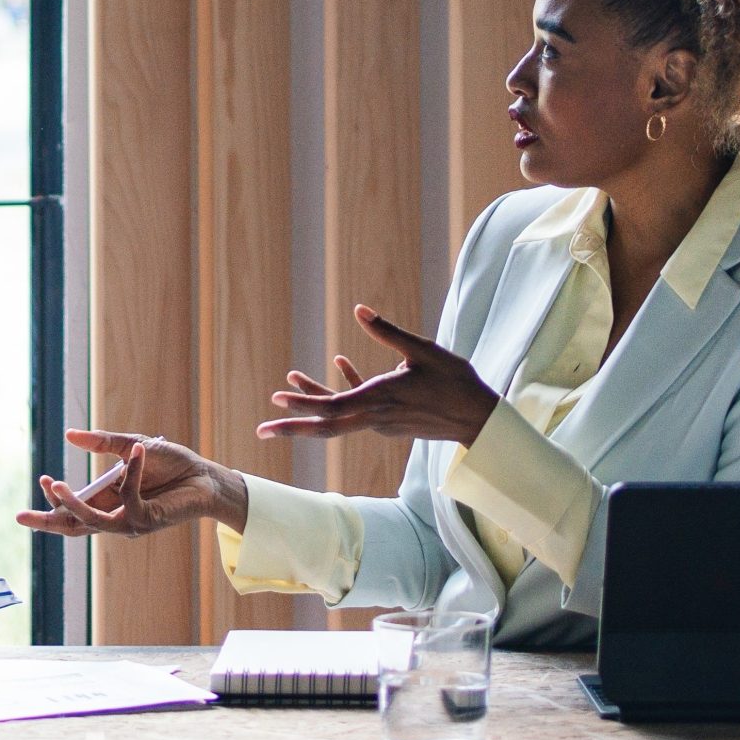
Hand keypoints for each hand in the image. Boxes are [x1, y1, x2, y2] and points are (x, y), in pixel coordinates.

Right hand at [16, 428, 250, 536]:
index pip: (73, 511)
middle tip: (20, 517)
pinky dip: (132, 474)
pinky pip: (130, 499)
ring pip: (92, 521)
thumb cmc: (172, 464)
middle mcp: (115, 516)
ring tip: (56, 484)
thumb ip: (103, 442)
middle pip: (74, 526)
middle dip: (47, 522)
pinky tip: (137, 452)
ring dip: (71, 504)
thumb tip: (69, 435)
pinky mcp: (148, 519)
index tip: (42, 481)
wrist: (205, 476)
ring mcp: (130, 522)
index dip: (53, 503)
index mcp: (107, 501)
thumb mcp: (133, 445)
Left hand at [259, 306, 500, 445]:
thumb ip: (388, 332)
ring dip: (314, 401)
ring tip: (290, 379)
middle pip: (326, 425)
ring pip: (339, 416)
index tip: (277, 401)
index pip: (332, 407)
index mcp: (380, 399)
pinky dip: (345, 390)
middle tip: (262, 430)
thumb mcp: (422, 350)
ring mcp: (380, 421)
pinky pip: (357, 408)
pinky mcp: (387, 420)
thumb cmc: (455, 381)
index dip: (304, 404)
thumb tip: (359, 309)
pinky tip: (339, 363)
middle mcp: (375, 416)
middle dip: (293, 427)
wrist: (478, 418)